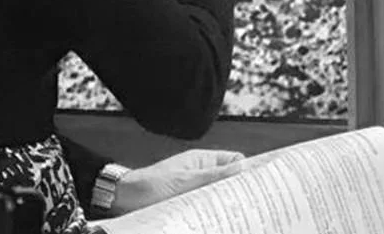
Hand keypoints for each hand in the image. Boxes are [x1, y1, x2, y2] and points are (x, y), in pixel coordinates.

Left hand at [107, 148, 246, 214]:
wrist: (120, 201)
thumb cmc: (147, 186)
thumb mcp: (183, 181)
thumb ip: (213, 175)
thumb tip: (243, 167)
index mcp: (202, 161)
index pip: (235, 161)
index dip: (248, 169)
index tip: (263, 180)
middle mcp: (200, 174)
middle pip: (229, 181)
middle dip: (240, 190)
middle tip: (254, 203)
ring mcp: (194, 190)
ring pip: (219, 196)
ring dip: (225, 204)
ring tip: (238, 215)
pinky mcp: (187, 206)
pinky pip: (207, 209)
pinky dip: (213, 214)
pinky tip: (218, 222)